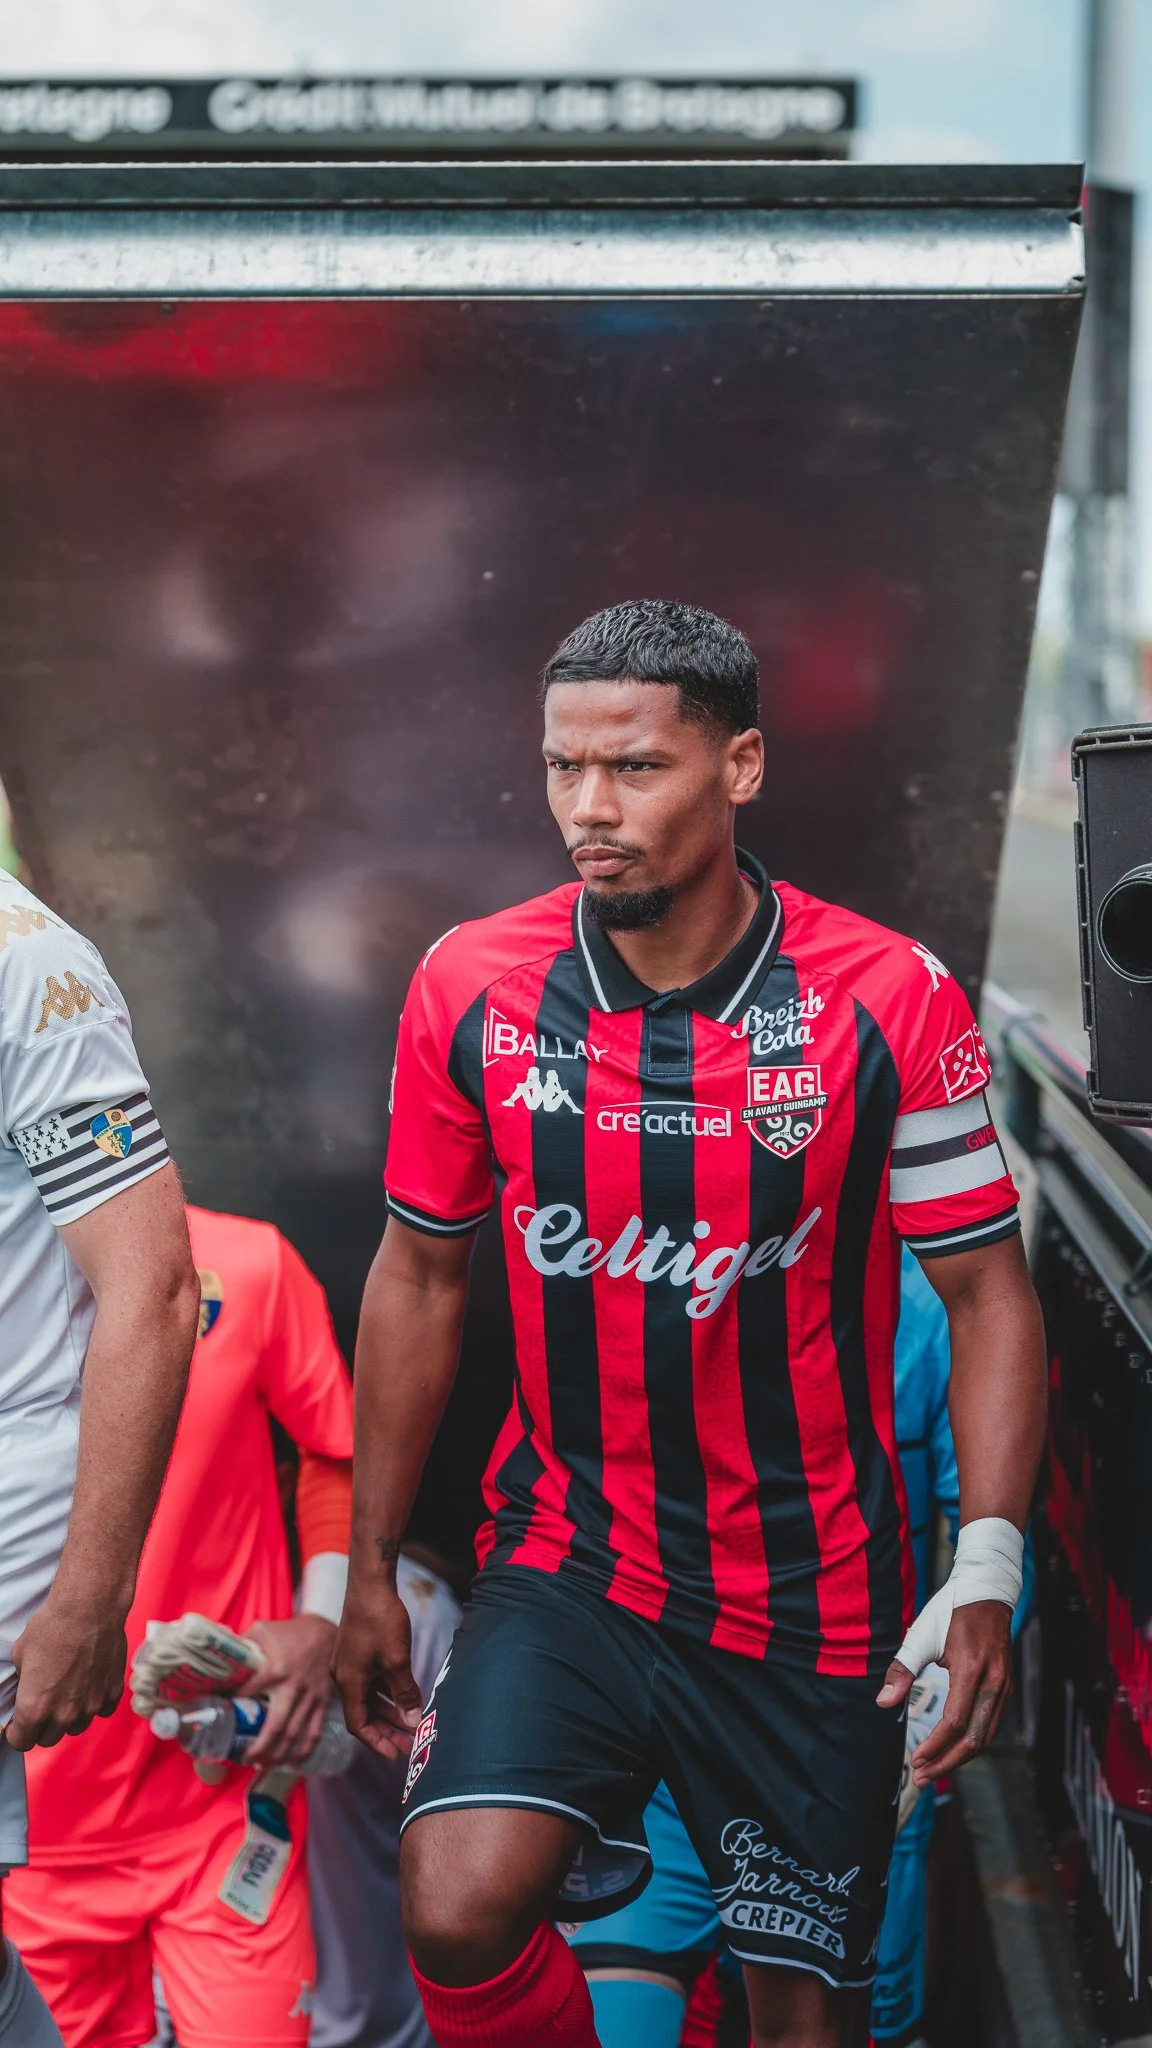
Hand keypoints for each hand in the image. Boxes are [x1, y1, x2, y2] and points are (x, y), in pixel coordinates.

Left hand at [6, 1593, 127, 1749]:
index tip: (18, 1726)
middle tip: (42, 1706)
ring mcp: (91, 1705)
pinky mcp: (112, 1692)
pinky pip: (101, 1711)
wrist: (89, 1608)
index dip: (16, 1733)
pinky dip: (94, 1703)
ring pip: (75, 1728)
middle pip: (48, 1739)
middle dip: (41, 1727)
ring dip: (68, 1718)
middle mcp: (63, 1714)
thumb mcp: (21, 1655)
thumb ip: (24, 1683)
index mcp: (35, 1708)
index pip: (20, 1742)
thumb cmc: (52, 1626)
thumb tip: (27, 1688)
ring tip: (67, 1695)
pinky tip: (89, 1686)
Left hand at [236, 1615, 337, 1767]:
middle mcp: (291, 1686)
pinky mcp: (323, 1701)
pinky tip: (294, 1763)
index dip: (232, 1710)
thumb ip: (242, 1645)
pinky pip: (314, 1731)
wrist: (326, 1630)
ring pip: (294, 1734)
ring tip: (264, 1766)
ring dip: (278, 1754)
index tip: (221, 1722)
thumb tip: (218, 1659)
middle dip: (259, 1748)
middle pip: (275, 1727)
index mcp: (273, 1669)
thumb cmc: (289, 1632)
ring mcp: (309, 1696)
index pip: (247, 1696)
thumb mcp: (262, 1630)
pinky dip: (304, 1750)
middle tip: (246, 1760)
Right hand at [334, 1586, 422, 1761]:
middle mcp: (344, 1676)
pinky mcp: (357, 1652)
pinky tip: (404, 1696)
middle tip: (409, 1744)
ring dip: (388, 1712)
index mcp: (348, 1682)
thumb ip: (404, 1692)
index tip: (396, 1755)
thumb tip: (413, 1720)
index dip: (377, 1742)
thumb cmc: (380, 1619)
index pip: (359, 1725)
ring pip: (369, 1698)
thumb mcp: (397, 1659)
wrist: (370, 1582)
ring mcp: (349, 1664)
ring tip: (410, 1723)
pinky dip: (386, 1693)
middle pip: (364, 1714)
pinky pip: (371, 1682)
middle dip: (386, 1730)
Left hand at [877, 1600, 1011, 1785]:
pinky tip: (952, 1748)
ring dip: (959, 1757)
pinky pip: (990, 1724)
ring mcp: (1003, 1687)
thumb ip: (902, 1670)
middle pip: (974, 1739)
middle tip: (922, 1778)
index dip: (935, 1747)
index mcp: (971, 1670)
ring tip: (934, 1770)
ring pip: (985, 1736)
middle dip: (947, 1763)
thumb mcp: (921, 1635)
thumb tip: (884, 1703)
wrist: (987, 1592)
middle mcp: (994, 1683)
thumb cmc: (951, 1611)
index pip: (955, 1722)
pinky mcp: (1005, 1687)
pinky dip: (972, 1741)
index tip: (915, 1762)